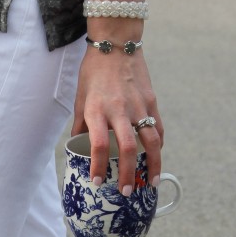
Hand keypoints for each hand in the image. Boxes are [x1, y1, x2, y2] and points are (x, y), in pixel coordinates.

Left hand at [71, 47, 163, 192]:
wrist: (116, 44)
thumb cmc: (94, 72)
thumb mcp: (80, 97)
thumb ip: (81, 123)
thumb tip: (78, 145)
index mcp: (96, 110)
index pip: (97, 144)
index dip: (97, 166)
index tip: (96, 182)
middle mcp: (118, 110)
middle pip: (126, 148)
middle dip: (126, 173)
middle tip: (125, 192)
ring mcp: (138, 106)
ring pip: (149, 141)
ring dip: (151, 165)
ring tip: (150, 183)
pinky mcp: (151, 101)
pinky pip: (157, 128)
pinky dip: (157, 146)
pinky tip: (155, 158)